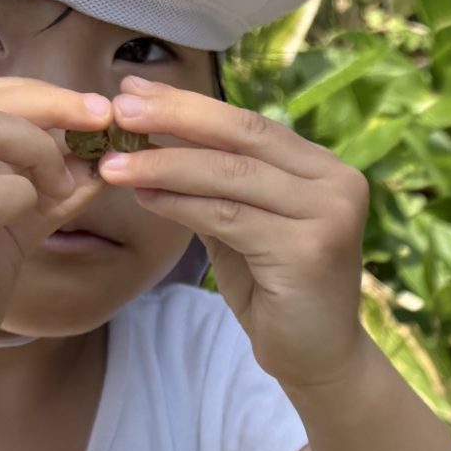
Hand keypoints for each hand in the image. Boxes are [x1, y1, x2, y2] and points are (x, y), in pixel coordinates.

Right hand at [0, 79, 109, 416]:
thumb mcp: (0, 236)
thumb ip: (41, 194)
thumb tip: (96, 159)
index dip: (31, 95)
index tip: (87, 111)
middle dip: (47, 103)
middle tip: (100, 122)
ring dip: (39, 145)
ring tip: (63, 181)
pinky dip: (30, 191)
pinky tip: (45, 208)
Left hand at [94, 76, 370, 392]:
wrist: (319, 361)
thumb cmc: (277, 294)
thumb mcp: (245, 228)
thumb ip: (216, 187)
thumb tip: (150, 138)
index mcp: (325, 169)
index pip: (250, 125)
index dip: (190, 105)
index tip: (135, 89)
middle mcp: (337, 183)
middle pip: (244, 137)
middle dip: (175, 119)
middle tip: (119, 109)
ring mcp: (329, 215)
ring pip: (231, 175)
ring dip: (165, 166)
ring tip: (113, 163)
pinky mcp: (310, 249)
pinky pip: (228, 216)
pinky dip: (180, 204)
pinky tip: (143, 197)